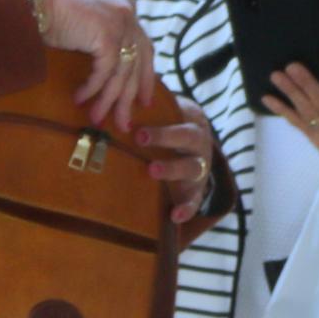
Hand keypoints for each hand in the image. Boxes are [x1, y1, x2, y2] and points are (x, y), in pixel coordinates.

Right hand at [23, 0, 158, 127]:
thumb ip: (100, 37)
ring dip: (107, 100)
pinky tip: (80, 99)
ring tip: (96, 119)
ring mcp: (120, 23)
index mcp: (125, 7)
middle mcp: (128, 13)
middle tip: (124, 123)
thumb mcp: (85, 22)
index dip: (145, 77)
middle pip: (137, 64)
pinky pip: (104, 72)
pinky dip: (93, 89)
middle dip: (129, 98)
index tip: (143, 101)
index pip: (143, 48)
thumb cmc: (50, 8)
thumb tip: (110, 70)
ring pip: (121, 73)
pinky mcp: (107, 35)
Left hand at [135, 105, 217, 225]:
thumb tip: (118, 101)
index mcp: (192, 121)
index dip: (161, 122)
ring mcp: (200, 168)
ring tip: (152, 170)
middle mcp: (199, 143)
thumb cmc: (174, 129)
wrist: (198, 151)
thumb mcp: (170, 115)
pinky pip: (196, 200)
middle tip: (140, 137)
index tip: (137, 128)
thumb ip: (151, 109)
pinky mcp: (198, 190)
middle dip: (165, 137)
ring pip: (191, 167)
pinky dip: (187, 208)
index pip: (181, 116)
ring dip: (172, 168)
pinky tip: (175, 216)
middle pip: (187, 137)